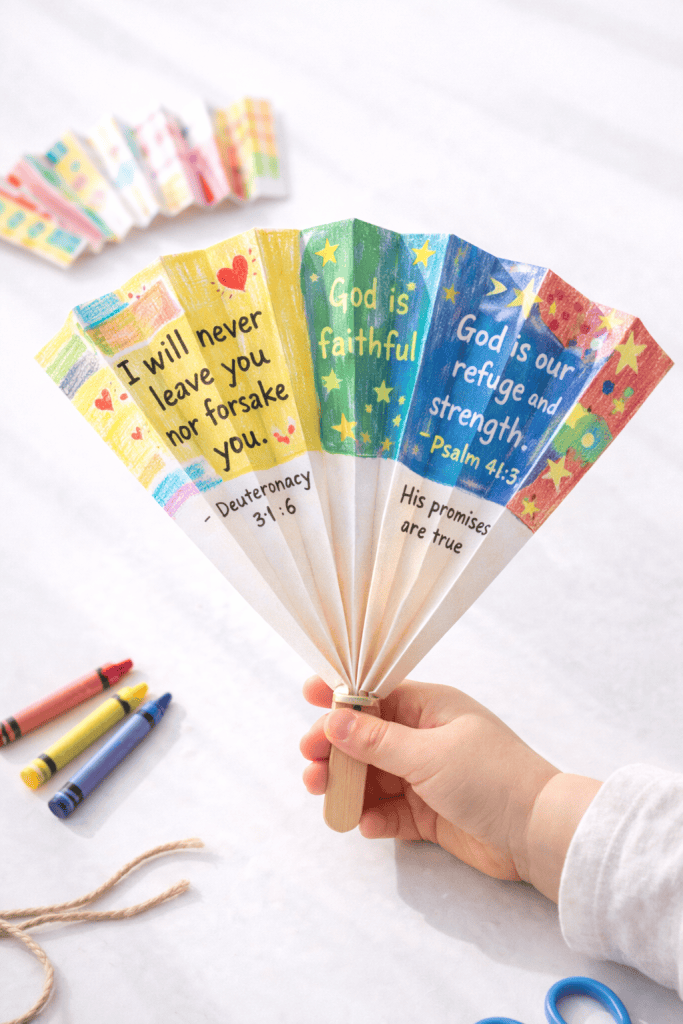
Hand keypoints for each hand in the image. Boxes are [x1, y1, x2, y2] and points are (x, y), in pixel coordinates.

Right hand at [300, 676, 600, 900]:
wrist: (538, 834)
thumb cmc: (488, 777)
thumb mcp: (428, 754)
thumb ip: (376, 741)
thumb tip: (332, 718)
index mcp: (430, 708)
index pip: (376, 695)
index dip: (341, 697)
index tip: (307, 696)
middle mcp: (424, 737)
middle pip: (367, 738)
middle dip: (336, 749)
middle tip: (309, 765)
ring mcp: (426, 776)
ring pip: (374, 776)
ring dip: (348, 786)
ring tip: (325, 799)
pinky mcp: (429, 813)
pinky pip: (390, 811)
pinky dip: (375, 817)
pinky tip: (365, 824)